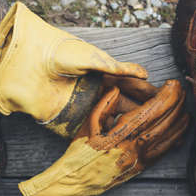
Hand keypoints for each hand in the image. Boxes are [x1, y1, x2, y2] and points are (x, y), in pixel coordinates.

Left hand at [0, 2, 146, 136]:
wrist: (35, 60)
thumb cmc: (64, 53)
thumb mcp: (95, 58)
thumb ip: (119, 68)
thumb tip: (143, 73)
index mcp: (104, 76)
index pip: (130, 87)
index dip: (144, 94)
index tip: (161, 100)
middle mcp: (98, 92)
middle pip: (123, 105)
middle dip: (139, 114)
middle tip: (157, 122)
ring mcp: (87, 107)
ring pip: (111, 120)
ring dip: (125, 128)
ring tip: (143, 135)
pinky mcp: (74, 119)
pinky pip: (93, 130)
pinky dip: (105, 137)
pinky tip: (119, 142)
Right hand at [18, 79, 188, 195]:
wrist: (77, 181)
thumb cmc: (79, 152)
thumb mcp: (87, 125)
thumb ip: (103, 105)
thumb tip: (116, 89)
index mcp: (120, 135)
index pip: (150, 112)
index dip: (165, 97)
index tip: (173, 84)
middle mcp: (134, 147)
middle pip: (164, 122)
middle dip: (176, 103)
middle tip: (183, 90)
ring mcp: (140, 159)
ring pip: (168, 137)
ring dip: (180, 120)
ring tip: (186, 106)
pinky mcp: (141, 167)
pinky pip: (164, 151)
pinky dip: (176, 138)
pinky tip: (182, 129)